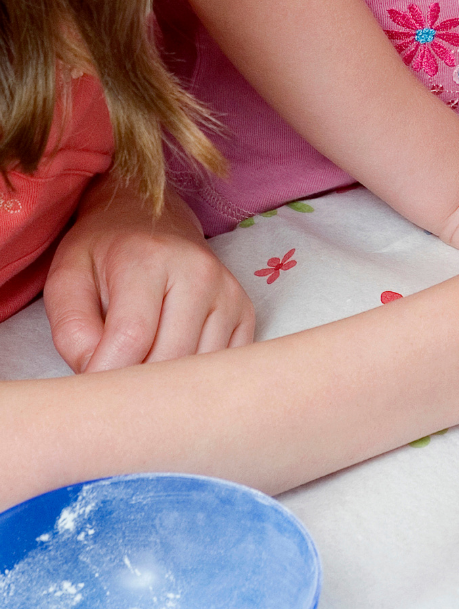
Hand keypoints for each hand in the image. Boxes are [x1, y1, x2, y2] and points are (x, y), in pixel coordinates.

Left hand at [44, 175, 253, 372]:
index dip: (103, 375)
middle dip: (134, 386)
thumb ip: (72, 332)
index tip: (89, 387)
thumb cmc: (102, 255)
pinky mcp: (243, 310)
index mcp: (150, 258)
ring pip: (197, 371)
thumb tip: (101, 376)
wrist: (148, 222)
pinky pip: (221, 366)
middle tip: (112, 381)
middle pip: (168, 360)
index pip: (132, 338)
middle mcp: (199, 271)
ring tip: (140, 365)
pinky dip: (193, 377)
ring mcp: (228, 291)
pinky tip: (170, 358)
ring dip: (165, 385)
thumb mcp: (65, 281)